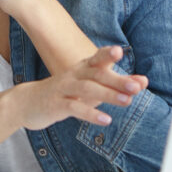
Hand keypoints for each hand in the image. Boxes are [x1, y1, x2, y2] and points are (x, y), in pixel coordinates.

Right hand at [12, 46, 148, 128]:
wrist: (28, 102)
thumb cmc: (66, 93)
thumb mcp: (90, 87)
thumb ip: (116, 84)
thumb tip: (142, 82)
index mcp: (82, 68)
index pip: (96, 58)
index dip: (107, 54)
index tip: (120, 52)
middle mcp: (73, 75)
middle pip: (96, 74)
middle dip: (117, 79)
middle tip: (137, 86)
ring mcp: (63, 89)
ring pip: (87, 89)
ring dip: (108, 95)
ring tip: (128, 102)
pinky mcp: (56, 105)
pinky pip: (74, 108)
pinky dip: (91, 114)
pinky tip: (106, 120)